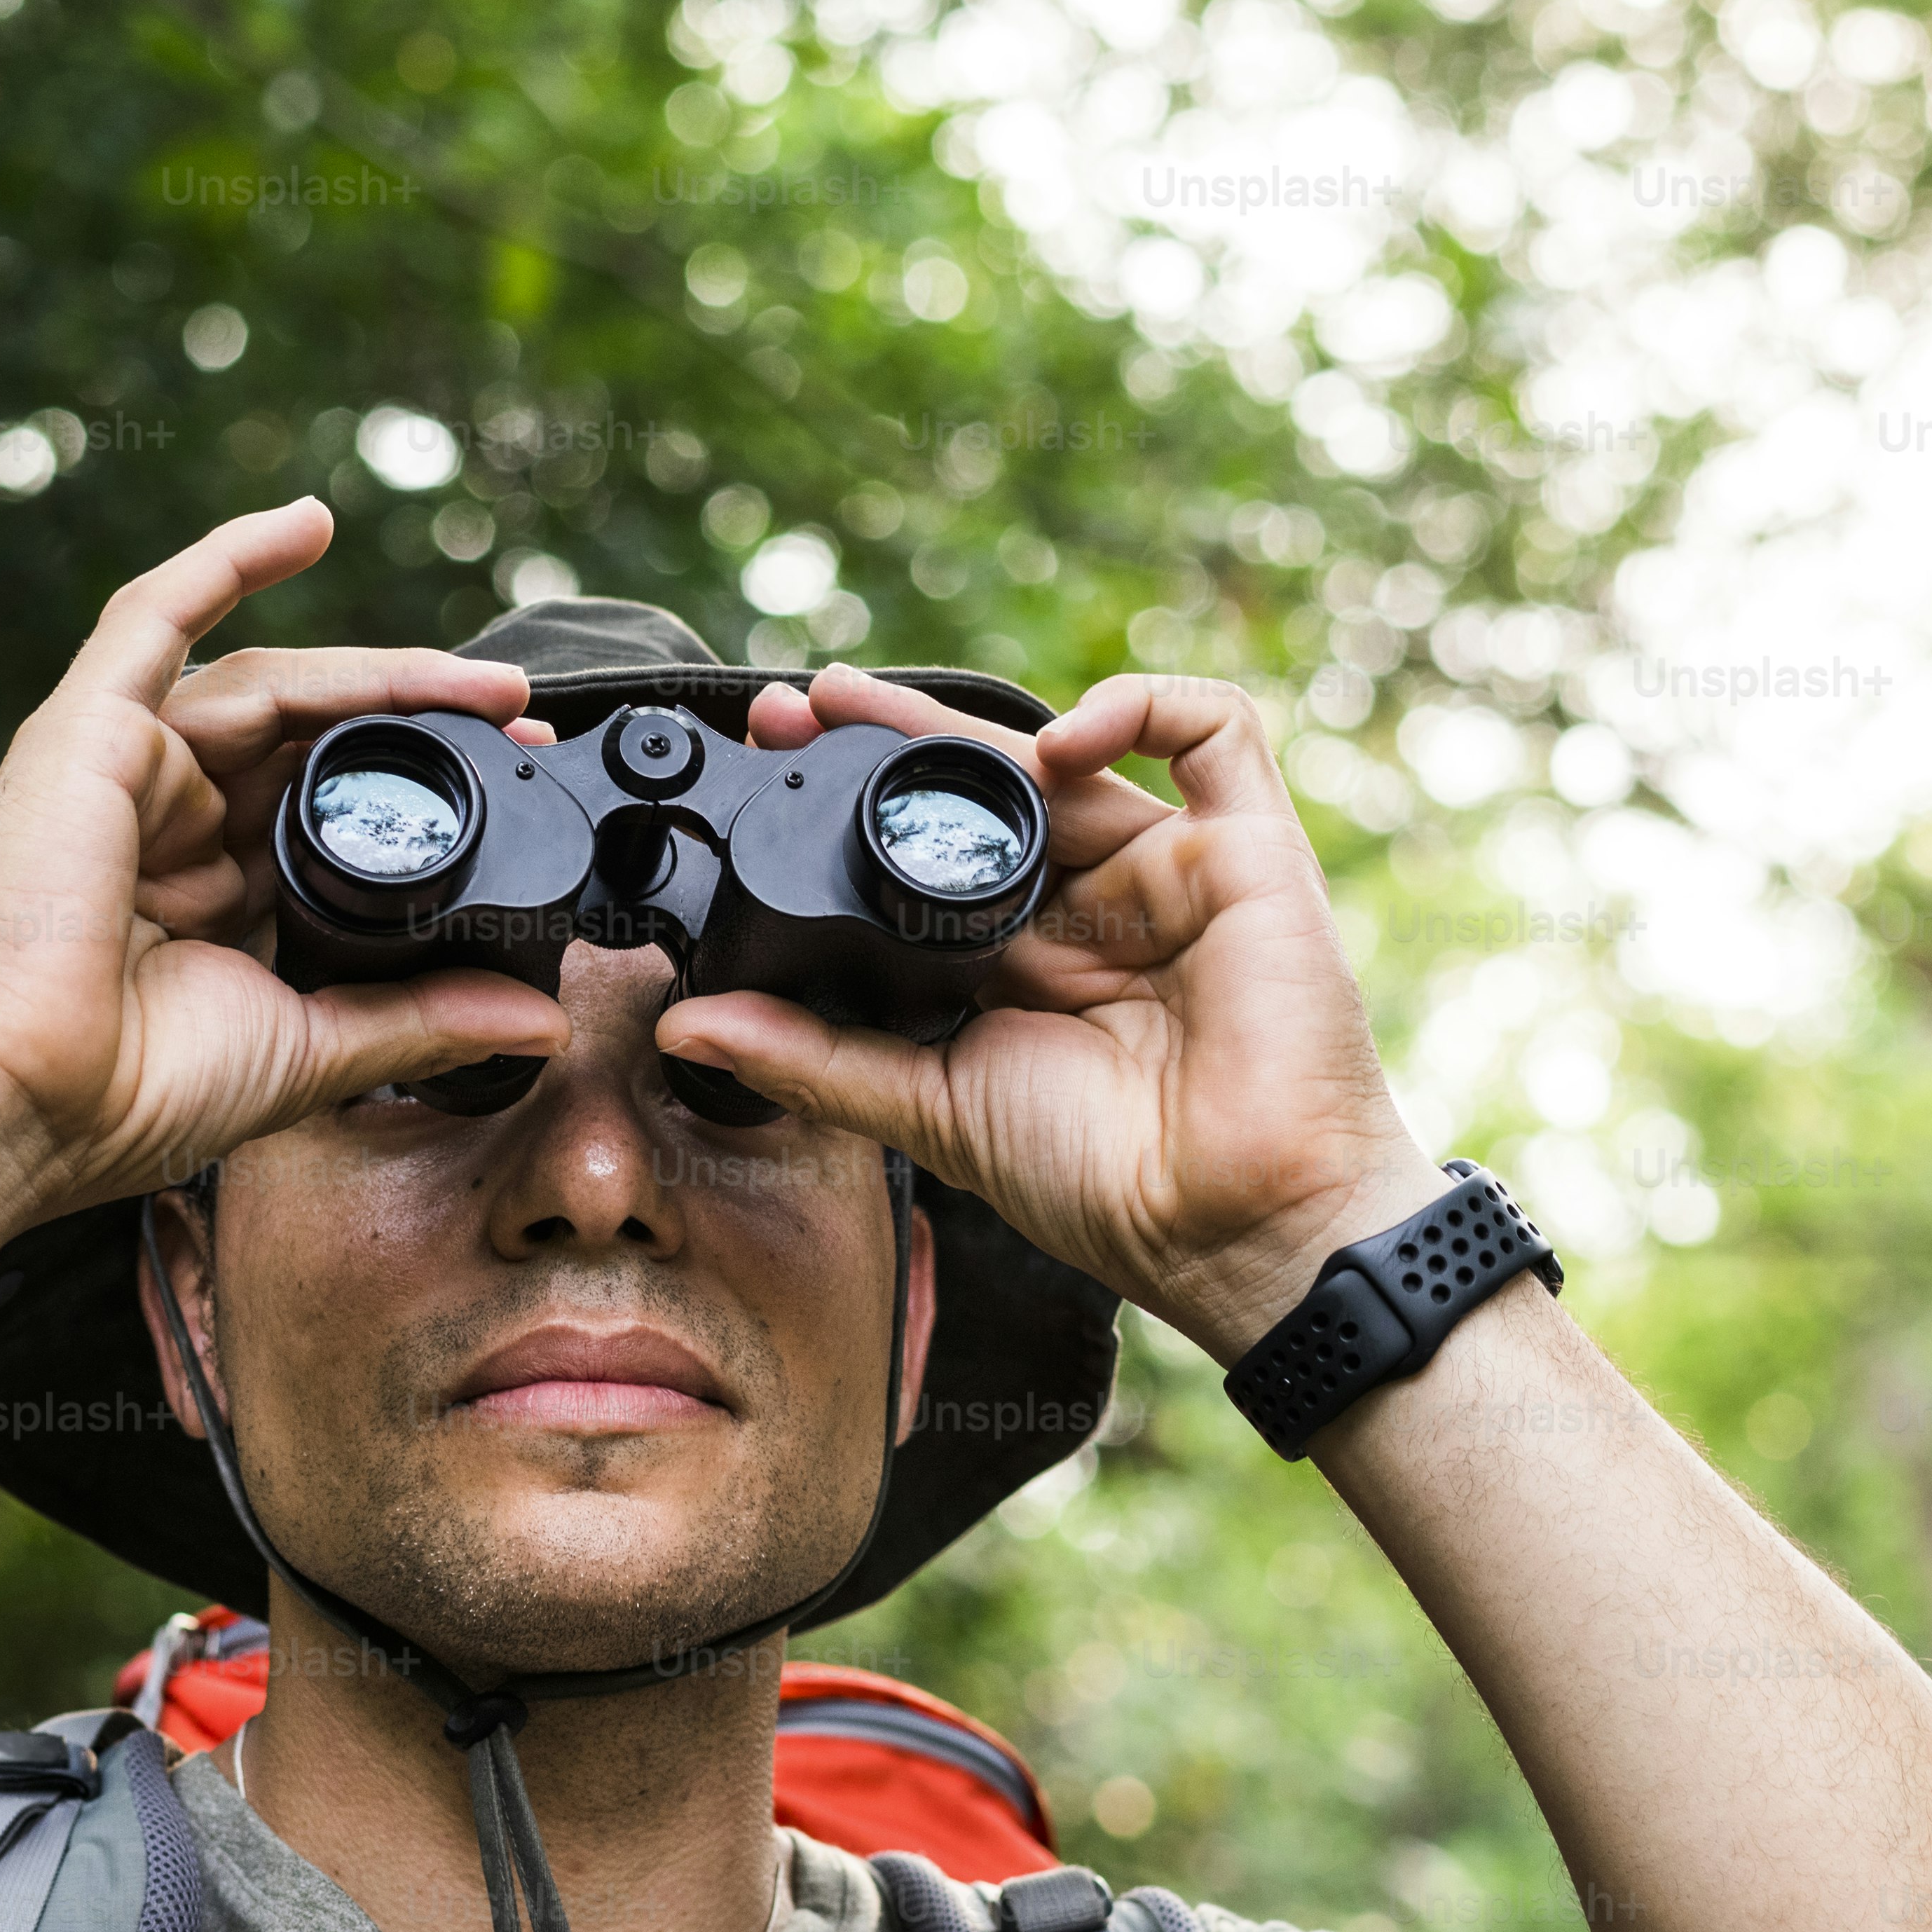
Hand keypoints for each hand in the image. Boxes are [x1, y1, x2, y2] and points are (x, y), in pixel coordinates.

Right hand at [0, 501, 571, 1226]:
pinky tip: (309, 522)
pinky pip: (158, 616)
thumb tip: (540, 1023)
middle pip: (312, 732)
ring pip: (270, 683)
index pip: (332, 804)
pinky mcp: (88, 730)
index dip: (425, 780)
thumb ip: (420, 1022)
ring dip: (379, 669)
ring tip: (483, 683)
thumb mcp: (311, 1049)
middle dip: (421, 714)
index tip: (515, 771)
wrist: (18, 1102)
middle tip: (518, 712)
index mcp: (214, 890)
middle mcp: (172, 819)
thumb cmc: (128, 1093)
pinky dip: (227, 559)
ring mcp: (128, 768)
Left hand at [650, 666, 1449, 1355]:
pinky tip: (1063, 743)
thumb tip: (683, 1027)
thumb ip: (812, 1060)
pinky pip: (1216, 730)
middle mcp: (1091, 907)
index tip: (768, 763)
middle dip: (889, 737)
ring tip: (882, 714)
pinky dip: (1141, 705)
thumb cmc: (1102, 1182)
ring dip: (973, 723)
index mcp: (1019, 963)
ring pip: (1075, 750)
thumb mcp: (928, 1109)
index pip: (930, 853)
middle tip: (797, 705)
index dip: (855, 800)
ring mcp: (1170, 872)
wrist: (1229, 1226)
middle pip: (989, 788)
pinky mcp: (1249, 852)